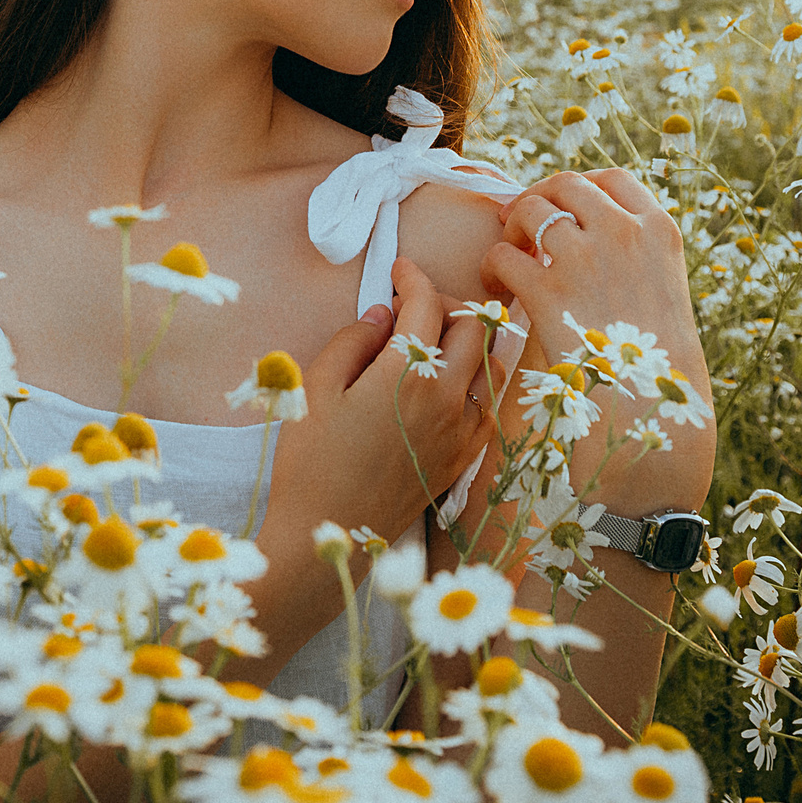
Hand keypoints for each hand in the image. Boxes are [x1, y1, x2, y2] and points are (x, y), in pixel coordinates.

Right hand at [264, 257, 492, 543]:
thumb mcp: (317, 387)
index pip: (427, 304)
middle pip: (474, 326)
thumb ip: (353, 340)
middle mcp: (447, 398)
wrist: (326, 532)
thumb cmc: (311, 460)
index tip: (398, 270)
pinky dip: (473, 383)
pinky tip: (442, 387)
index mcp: (408, 374)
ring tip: (431, 345)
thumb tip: (383, 315)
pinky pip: (487, 405)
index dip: (412, 277)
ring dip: (467, 342)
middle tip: (412, 306)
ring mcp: (462, 431)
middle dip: (445, 304)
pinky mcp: (464, 458)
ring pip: (491, 364)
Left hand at [480, 168, 691, 351]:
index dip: (580, 187)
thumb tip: (586, 228)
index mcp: (658, 229)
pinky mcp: (549, 292)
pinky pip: (503, 256)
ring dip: (512, 229)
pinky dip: (492, 267)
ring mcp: (585, 258)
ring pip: (529, 211)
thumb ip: (633, 250)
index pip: (613, 179)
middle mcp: (623, 233)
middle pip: (565, 185)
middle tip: (520, 225)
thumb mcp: (662, 285)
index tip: (563, 206)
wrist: (652, 399)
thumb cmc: (656, 352)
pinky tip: (497, 287)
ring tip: (510, 256)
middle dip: (539, 198)